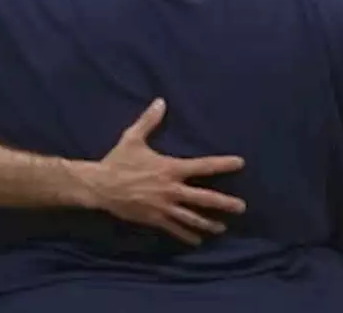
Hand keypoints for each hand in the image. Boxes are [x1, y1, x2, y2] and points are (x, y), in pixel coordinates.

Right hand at [85, 98, 246, 244]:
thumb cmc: (118, 161)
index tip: (240, 163)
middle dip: (224, 203)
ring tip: (222, 228)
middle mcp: (171, 189)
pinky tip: (197, 241)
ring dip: (209, 223)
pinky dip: (186, 236)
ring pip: (192, 218)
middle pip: (204, 198)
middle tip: (242, 207)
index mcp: (170, 168)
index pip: (203, 166)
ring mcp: (164, 207)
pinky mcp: (154, 219)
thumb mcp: (133, 138)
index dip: (223, 164)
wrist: (100, 186)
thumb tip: (160, 101)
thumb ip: (149, 121)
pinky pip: (174, 229)